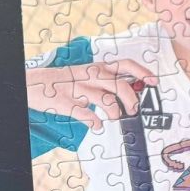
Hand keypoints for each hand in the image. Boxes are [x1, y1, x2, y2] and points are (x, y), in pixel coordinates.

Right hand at [27, 60, 157, 130]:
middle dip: (131, 100)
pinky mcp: (64, 103)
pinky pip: (84, 114)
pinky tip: (96, 126)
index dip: (143, 72)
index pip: (126, 64)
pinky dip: (94, 122)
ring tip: (115, 117)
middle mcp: (91, 75)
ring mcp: (78, 88)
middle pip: (120, 85)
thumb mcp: (90, 73)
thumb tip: (133, 90)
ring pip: (105, 100)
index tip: (154, 81)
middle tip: (133, 109)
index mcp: (99, 67)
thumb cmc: (68, 79)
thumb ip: (109, 80)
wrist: (35, 82)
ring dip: (115, 112)